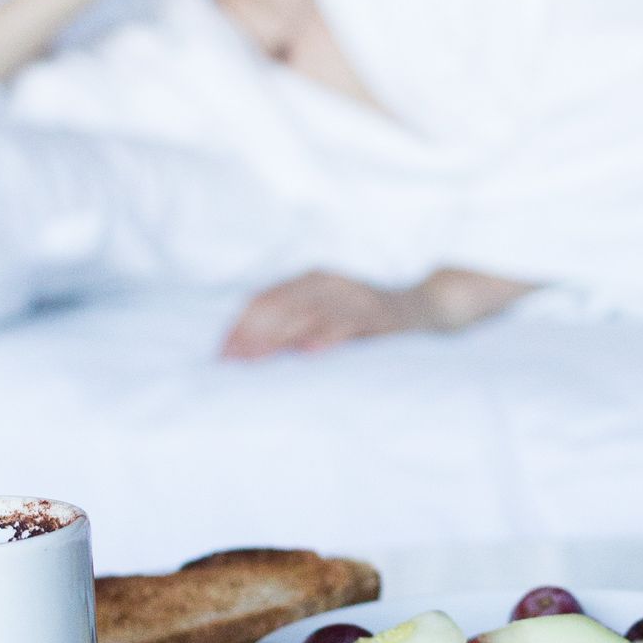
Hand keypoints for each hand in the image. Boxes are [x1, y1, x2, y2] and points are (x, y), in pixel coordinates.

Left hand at [221, 272, 431, 359]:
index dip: (240, 327)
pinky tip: (307, 351)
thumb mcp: (324, 316)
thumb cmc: (364, 319)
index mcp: (308, 281)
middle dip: (253, 335)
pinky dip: (326, 336)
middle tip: (234, 362)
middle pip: (279, 306)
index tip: (223, 356)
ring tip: (257, 358)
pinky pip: (347, 324)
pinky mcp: (375, 313)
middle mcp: (326, 282)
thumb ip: (292, 326)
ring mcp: (351, 295)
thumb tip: (248, 351)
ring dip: (280, 337)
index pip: (263, 300)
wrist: (419, 307)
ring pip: (307, 314)